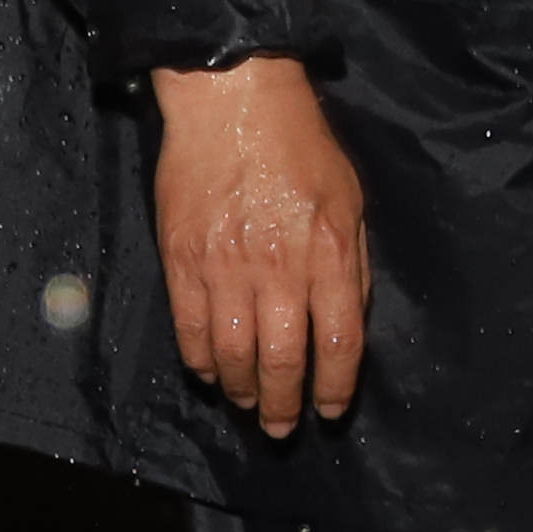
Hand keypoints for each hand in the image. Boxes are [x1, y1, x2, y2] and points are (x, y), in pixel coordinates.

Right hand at [151, 59, 365, 436]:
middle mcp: (277, 268)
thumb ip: (351, 265)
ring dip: (243, 389)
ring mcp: (224, 266)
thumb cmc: (301, 148)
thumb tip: (347, 323)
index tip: (330, 410)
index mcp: (326, 254)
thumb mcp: (350, 203)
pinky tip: (210, 374)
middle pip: (284, 359)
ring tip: (250, 405)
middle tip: (284, 428)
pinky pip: (189, 326)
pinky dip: (200, 360)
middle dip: (285, 403)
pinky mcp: (181, 258)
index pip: (338, 342)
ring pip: (233, 353)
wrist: (232, 103)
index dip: (334, 386)